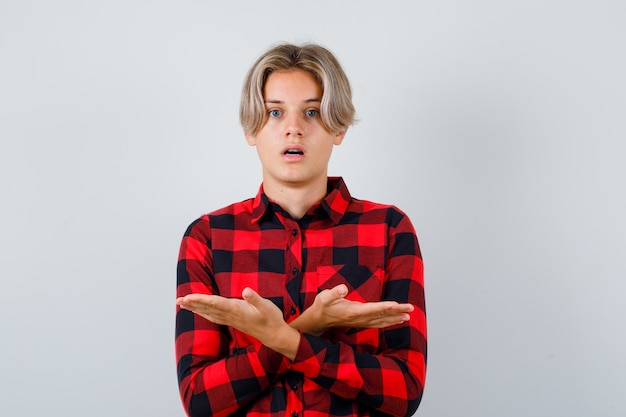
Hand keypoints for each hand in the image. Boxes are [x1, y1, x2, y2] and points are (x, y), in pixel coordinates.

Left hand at [177, 288, 300, 359]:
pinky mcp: (233, 321)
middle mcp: (230, 315)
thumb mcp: (266, 306)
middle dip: (192, 304)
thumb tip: (246, 291)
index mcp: (236, 309)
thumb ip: (255, 298)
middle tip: (178, 300)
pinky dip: (205, 314)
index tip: (187, 297)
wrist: (275, 335)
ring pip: (209, 313)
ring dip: (196, 308)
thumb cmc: (271, 319)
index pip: (214, 303)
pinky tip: (201, 312)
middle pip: (207, 308)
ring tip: (183, 305)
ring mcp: (231, 319)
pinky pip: (214, 318)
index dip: (200, 299)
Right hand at [289, 284, 413, 335]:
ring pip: (382, 321)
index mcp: (353, 311)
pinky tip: (397, 320)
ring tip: (408, 315)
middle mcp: (359, 318)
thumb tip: (343, 288)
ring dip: (395, 318)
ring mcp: (361, 321)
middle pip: (381, 315)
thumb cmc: (322, 307)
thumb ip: (334, 293)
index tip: (397, 305)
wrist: (318, 321)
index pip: (372, 309)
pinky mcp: (361, 322)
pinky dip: (389, 322)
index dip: (385, 307)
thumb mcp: (324, 297)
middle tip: (411, 308)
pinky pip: (378, 323)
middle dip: (397, 312)